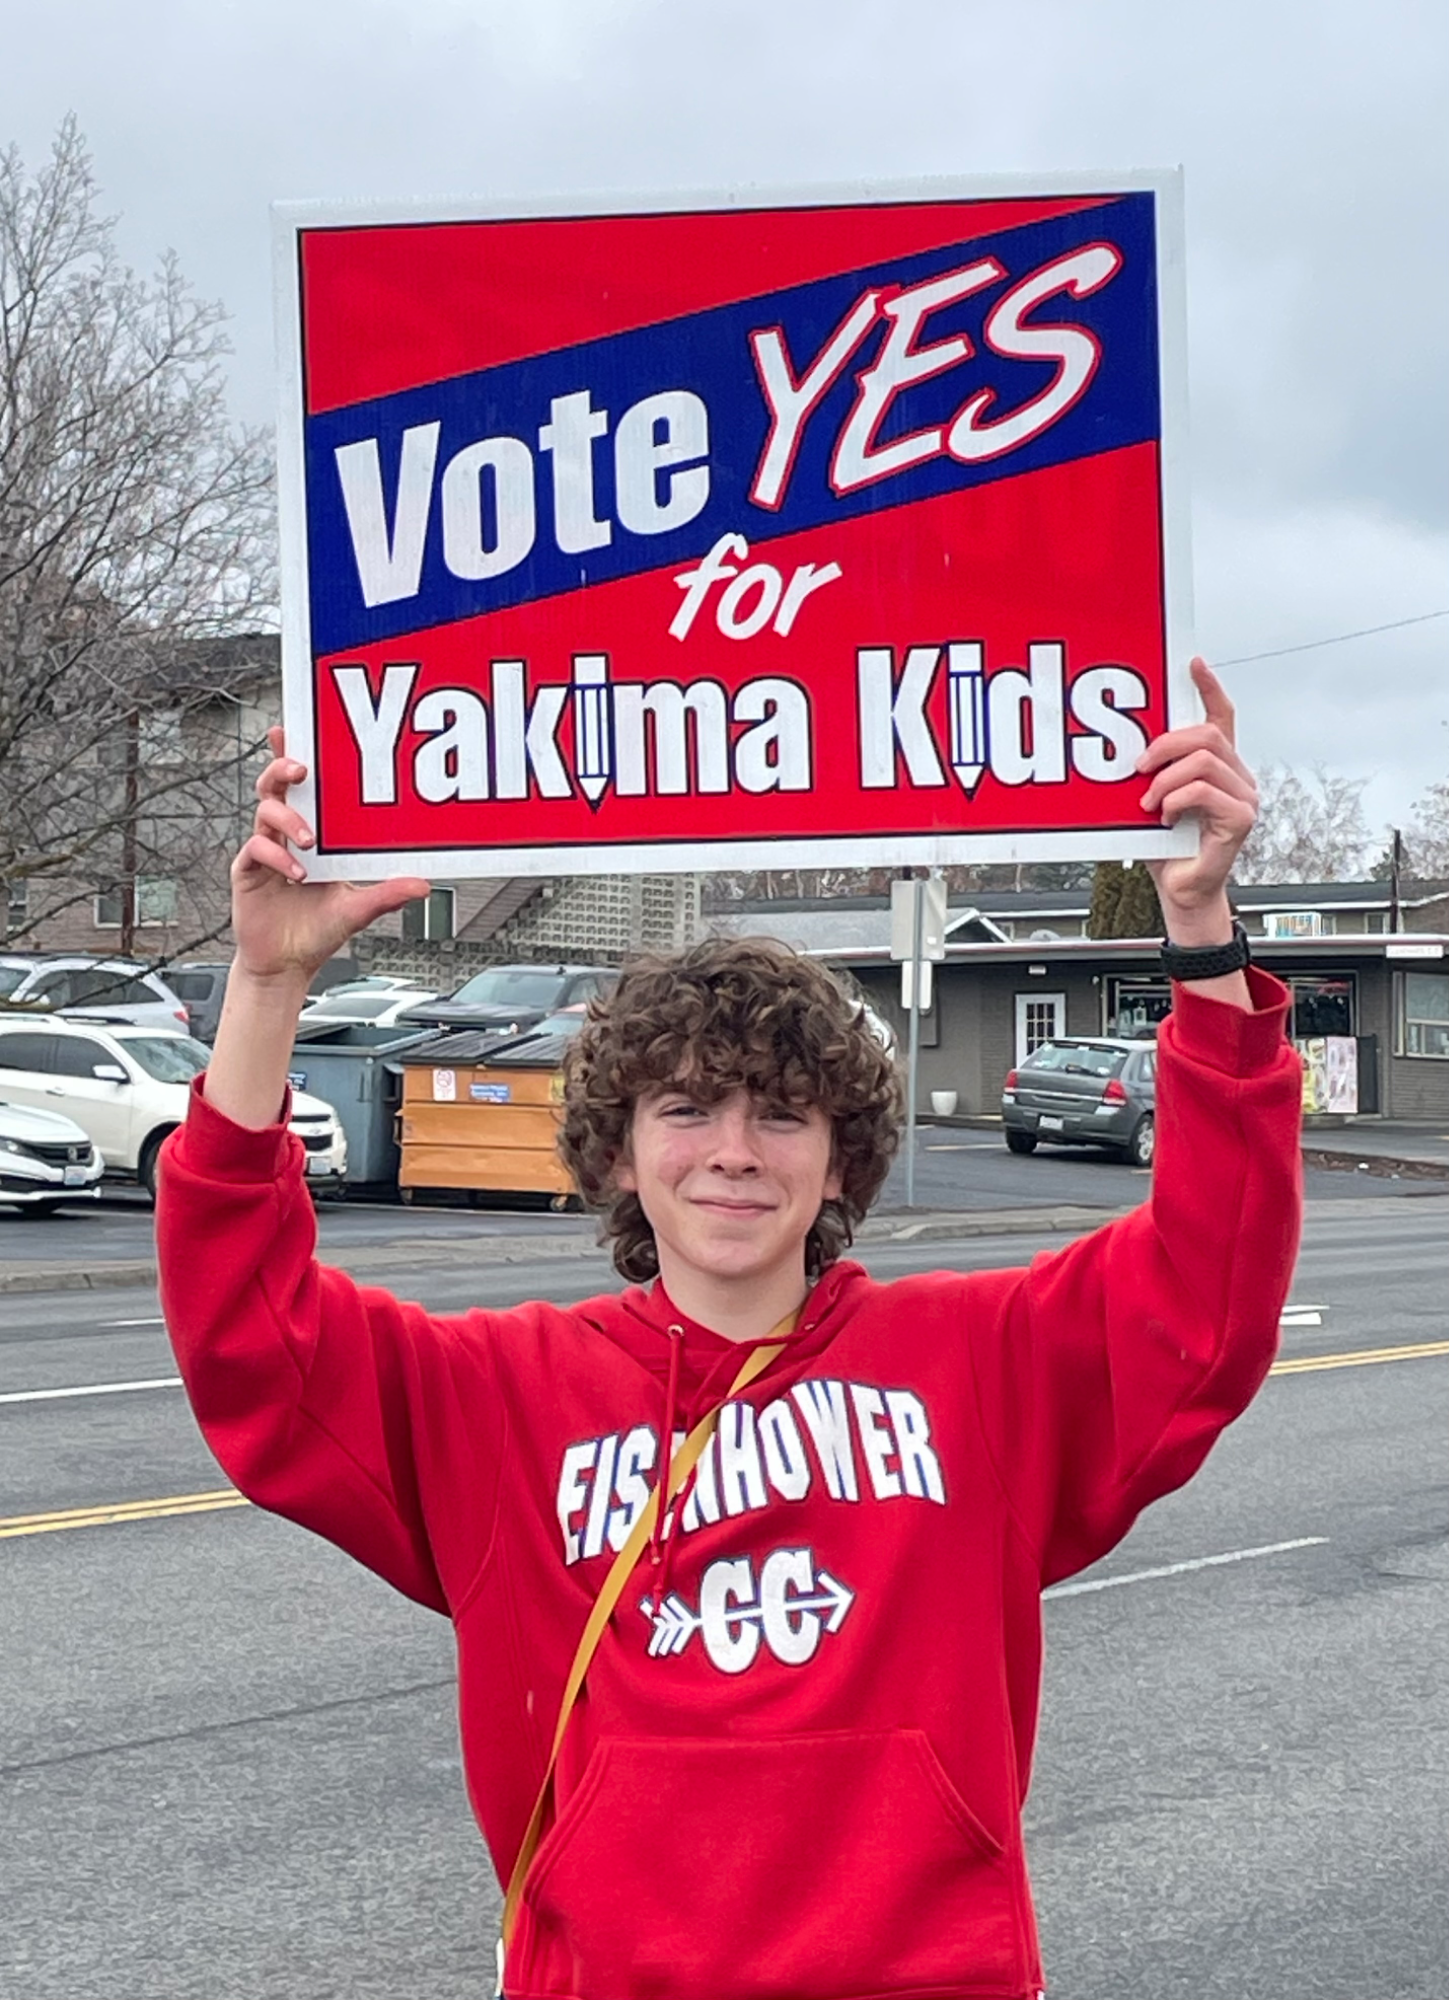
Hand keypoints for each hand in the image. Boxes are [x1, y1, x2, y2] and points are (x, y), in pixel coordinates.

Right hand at [231, 726, 430, 984]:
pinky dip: (278, 855)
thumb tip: (423, 884)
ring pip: (265, 810)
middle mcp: (287, 835)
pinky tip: (297, 872)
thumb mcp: (359, 910)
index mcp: (314, 834)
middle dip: (285, 767)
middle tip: (304, 769)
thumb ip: (387, 894)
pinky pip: (256, 848)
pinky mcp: (248, 871)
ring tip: (310, 839)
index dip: (296, 754)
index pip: (304, 786)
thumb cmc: (318, 932)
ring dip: (288, 816)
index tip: (297, 729)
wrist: (287, 965)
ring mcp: (266, 850)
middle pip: (277, 785)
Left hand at [1139, 659, 1256, 939]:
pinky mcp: (1242, 818)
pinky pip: (1206, 790)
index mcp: (1218, 767)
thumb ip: (1149, 774)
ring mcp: (1245, 797)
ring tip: (1147, 802)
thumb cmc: (1164, 849)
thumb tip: (1125, 751)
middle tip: (1139, 766)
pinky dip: (1176, 800)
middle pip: (1208, 734)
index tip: (1192, 663)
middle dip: (1166, 743)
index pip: (1221, 716)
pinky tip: (1164, 817)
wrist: (1178, 892)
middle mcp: (1237, 777)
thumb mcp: (1150, 801)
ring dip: (1166, 778)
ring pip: (1205, 760)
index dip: (1209, 687)